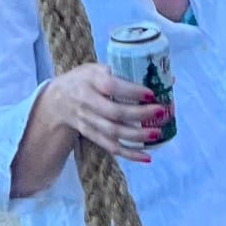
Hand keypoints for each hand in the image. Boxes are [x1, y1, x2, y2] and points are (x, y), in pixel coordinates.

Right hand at [49, 62, 166, 164]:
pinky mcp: (91, 135)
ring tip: (157, 133)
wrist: (57, 100)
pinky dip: (129, 154)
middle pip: (114, 112)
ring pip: (113, 133)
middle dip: (140, 114)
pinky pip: (111, 147)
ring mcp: (88, 121)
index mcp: (90, 79)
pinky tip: (147, 156)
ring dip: (137, 135)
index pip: (111, 86)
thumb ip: (126, 73)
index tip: (152, 94)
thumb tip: (168, 79)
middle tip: (162, 112)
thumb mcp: (97, 68)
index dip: (132, 91)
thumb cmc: (85, 80)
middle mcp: (87, 101)